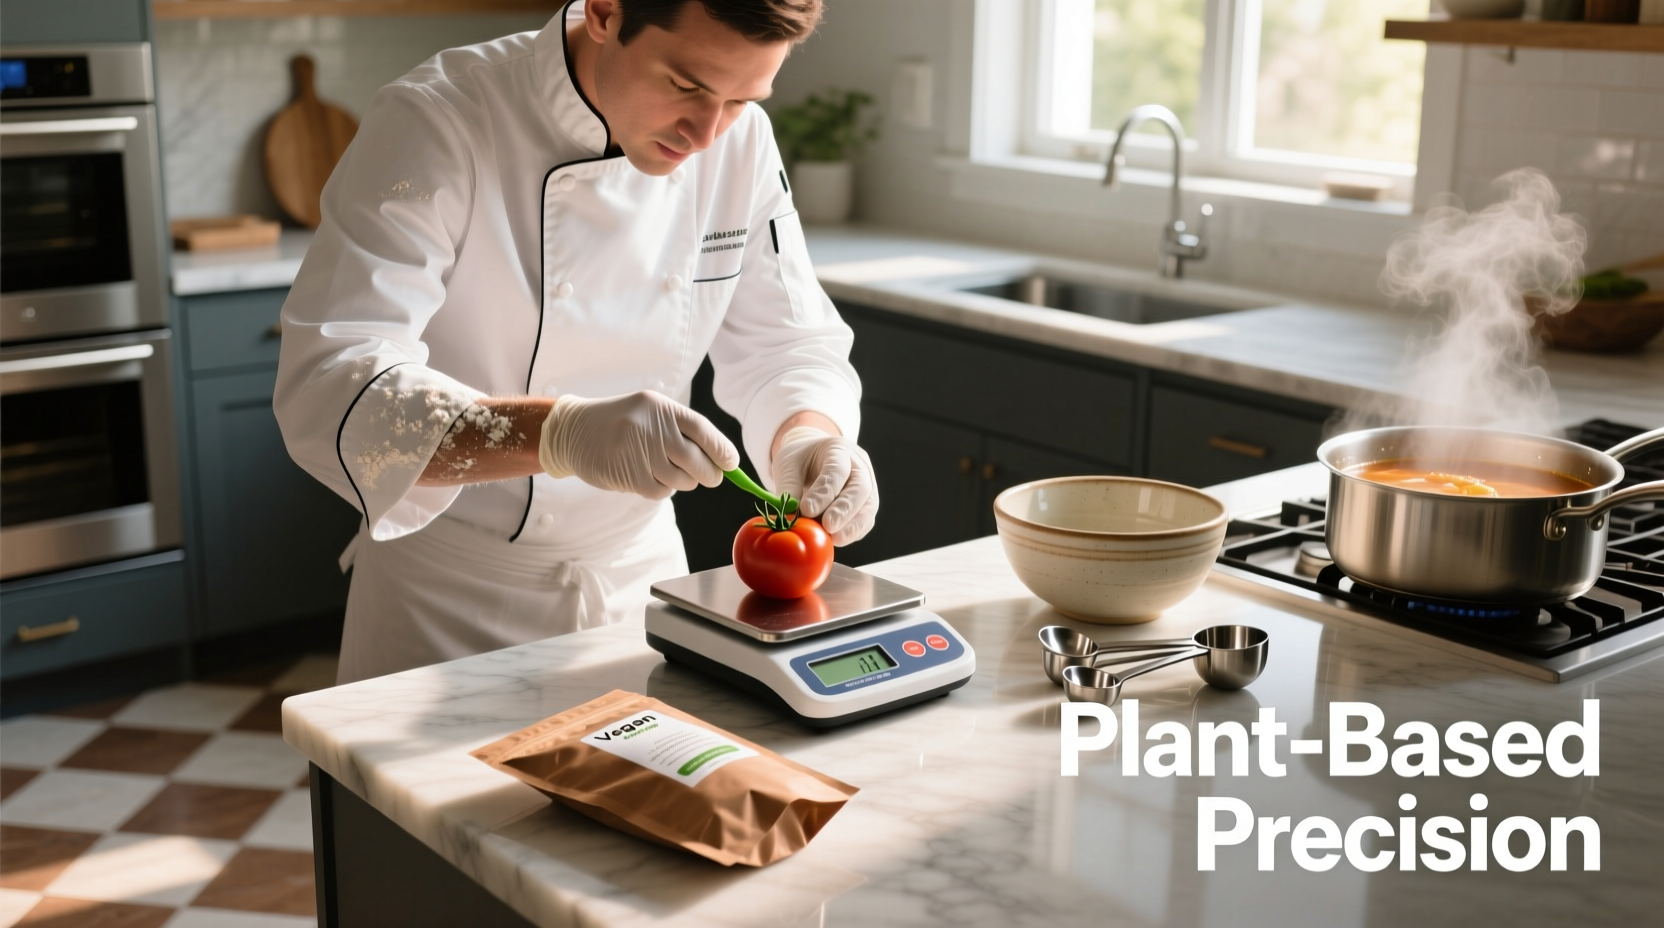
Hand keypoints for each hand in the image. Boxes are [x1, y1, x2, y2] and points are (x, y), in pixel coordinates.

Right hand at [539, 391, 739, 498]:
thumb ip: (683, 432)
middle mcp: (651, 427)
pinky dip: (662, 489)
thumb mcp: (651, 413)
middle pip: (695, 460)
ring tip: (667, 471)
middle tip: (711, 478)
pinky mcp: (627, 473)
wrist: (575, 430)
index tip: (731, 464)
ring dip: (682, 481)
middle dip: (709, 474)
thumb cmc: (624, 423)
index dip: (721, 449)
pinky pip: (660, 491)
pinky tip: (649, 477)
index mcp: (661, 407)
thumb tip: (723, 460)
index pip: (702, 429)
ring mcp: (638, 451)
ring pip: (680, 480)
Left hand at [772, 427, 878, 545]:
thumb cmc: (801, 460)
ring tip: (835, 539)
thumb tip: (788, 516)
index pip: (836, 470)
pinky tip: (839, 539)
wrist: (812, 459)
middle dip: (844, 510)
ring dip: (852, 526)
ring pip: (868, 506)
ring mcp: (867, 485)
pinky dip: (854, 532)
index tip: (807, 510)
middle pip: (860, 488)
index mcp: (838, 449)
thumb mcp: (788, 465)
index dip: (824, 492)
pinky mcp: (866, 504)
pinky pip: (866, 520)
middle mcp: (859, 466)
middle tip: (828, 526)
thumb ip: (789, 488)